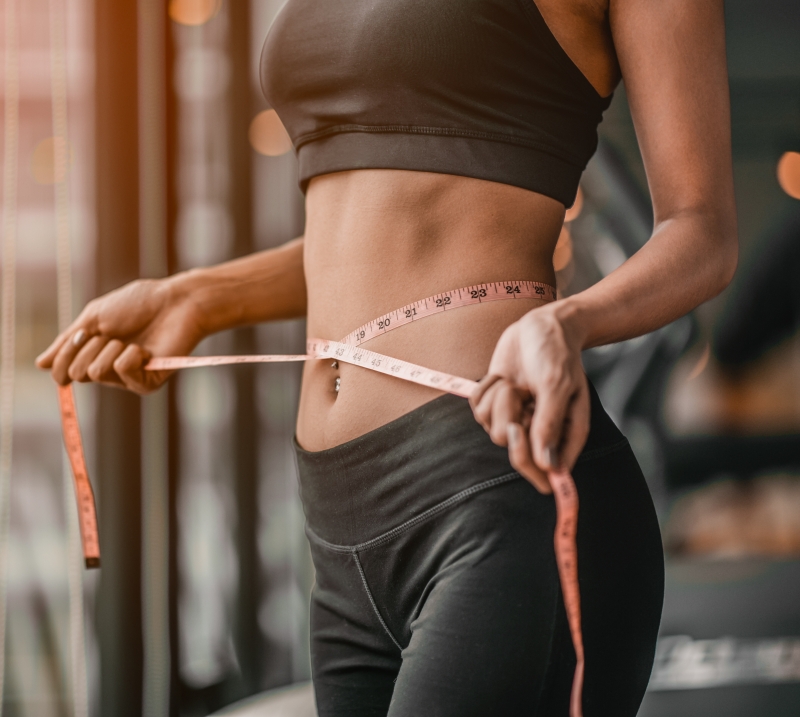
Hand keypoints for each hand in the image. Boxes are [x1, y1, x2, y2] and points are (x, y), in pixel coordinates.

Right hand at [35, 277, 204, 393]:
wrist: (176, 302)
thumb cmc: (139, 304)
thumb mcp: (94, 318)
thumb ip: (67, 341)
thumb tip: (40, 364)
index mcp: (94, 355)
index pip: (63, 371)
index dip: (65, 353)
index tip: (82, 334)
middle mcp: (108, 371)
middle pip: (77, 373)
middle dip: (89, 346)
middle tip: (113, 333)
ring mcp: (128, 380)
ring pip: (96, 372)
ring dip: (111, 348)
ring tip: (132, 340)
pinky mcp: (146, 384)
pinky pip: (122, 371)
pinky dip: (131, 354)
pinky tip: (146, 350)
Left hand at [469, 305, 589, 493]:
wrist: (539, 325)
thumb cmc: (557, 353)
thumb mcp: (557, 384)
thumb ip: (551, 424)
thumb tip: (548, 466)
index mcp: (565, 434)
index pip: (546, 474)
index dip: (530, 464)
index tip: (520, 430)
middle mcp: (541, 432)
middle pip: (515, 454)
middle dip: (510, 419)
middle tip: (515, 393)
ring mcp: (517, 419)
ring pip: (493, 430)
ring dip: (499, 400)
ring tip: (515, 381)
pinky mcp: (496, 406)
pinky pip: (478, 410)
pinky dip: (486, 390)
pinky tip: (503, 377)